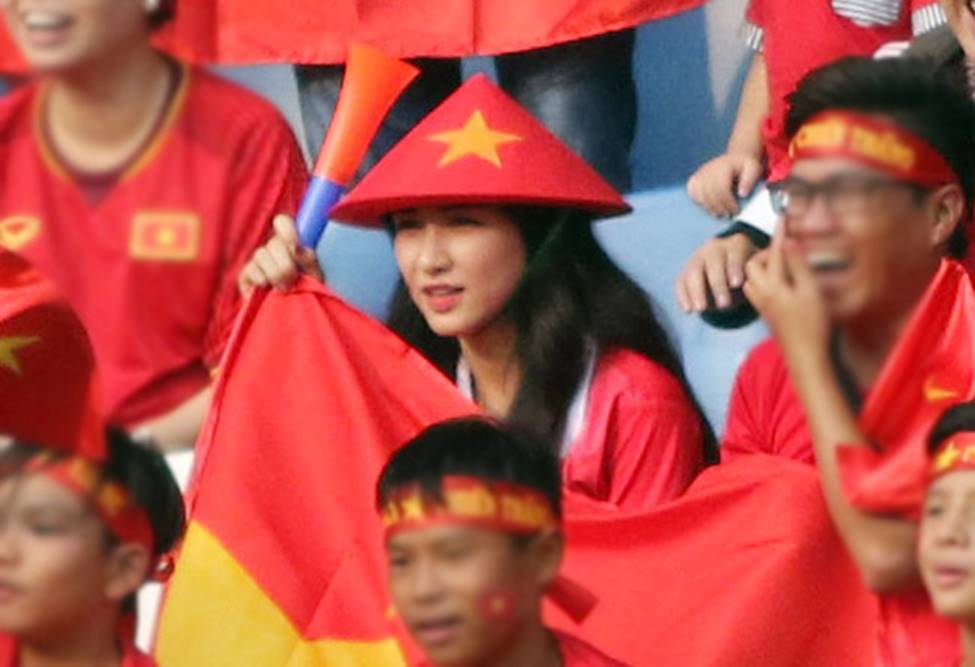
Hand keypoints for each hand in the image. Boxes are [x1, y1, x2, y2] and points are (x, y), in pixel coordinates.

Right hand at [237, 214, 323, 294]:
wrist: (292, 315)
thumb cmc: (306, 292)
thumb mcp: (315, 276)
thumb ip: (310, 260)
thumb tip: (299, 249)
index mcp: (290, 242)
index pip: (283, 223)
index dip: (287, 230)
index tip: (295, 246)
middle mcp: (272, 248)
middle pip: (274, 242)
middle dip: (286, 263)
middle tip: (293, 280)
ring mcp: (257, 260)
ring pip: (261, 254)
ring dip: (275, 273)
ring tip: (284, 289)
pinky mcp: (245, 275)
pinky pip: (250, 270)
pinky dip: (261, 280)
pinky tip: (267, 289)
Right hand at [676, 232, 757, 311]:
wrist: (734, 276)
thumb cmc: (752, 274)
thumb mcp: (762, 269)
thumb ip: (764, 270)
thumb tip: (765, 273)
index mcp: (736, 244)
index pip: (735, 252)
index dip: (734, 267)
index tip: (737, 284)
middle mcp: (714, 247)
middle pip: (712, 261)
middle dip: (717, 283)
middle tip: (724, 304)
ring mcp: (698, 258)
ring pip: (693, 272)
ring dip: (696, 292)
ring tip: (701, 310)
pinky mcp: (685, 272)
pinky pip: (681, 282)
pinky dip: (683, 296)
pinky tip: (688, 311)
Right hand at [687, 152, 762, 217]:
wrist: (734, 159)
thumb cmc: (745, 167)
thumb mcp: (754, 169)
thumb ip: (749, 181)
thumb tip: (742, 194)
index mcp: (723, 166)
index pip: (722, 189)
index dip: (728, 203)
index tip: (736, 211)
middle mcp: (708, 169)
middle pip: (710, 194)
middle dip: (719, 208)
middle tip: (728, 215)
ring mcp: (700, 173)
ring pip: (700, 195)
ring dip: (709, 207)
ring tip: (720, 213)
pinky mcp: (694, 178)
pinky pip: (692, 192)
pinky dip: (699, 201)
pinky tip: (709, 205)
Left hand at [743, 233, 829, 355]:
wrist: (806, 357)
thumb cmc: (813, 324)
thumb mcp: (811, 291)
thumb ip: (798, 265)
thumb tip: (788, 241)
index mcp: (773, 285)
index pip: (774, 252)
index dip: (780, 233)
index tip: (784, 215)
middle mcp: (762, 293)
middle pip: (752, 264)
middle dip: (765, 253)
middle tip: (785, 249)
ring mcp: (762, 305)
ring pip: (751, 279)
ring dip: (762, 267)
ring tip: (782, 264)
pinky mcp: (766, 314)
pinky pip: (755, 290)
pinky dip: (763, 280)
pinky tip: (780, 282)